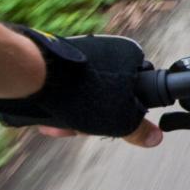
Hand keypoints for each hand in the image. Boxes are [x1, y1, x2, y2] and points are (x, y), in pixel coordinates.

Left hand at [0, 29, 159, 144]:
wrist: (32, 76)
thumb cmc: (82, 93)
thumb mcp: (119, 119)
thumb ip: (138, 129)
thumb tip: (157, 138)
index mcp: (129, 56)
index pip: (136, 92)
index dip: (124, 115)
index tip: (110, 126)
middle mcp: (107, 51)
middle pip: (108, 97)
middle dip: (92, 120)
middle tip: (79, 129)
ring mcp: (81, 54)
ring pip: (84, 97)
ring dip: (73, 118)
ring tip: (57, 125)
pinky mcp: (59, 61)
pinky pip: (65, 89)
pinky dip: (59, 106)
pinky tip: (48, 119)